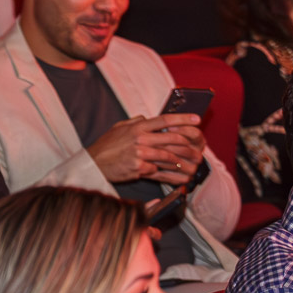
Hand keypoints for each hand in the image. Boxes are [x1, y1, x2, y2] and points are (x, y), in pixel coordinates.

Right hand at [86, 114, 203, 184]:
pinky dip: (171, 175)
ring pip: (169, 156)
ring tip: (193, 164)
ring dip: (183, 161)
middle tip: (199, 148)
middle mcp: (140, 139)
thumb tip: (147, 117)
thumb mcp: (118, 128)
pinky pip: (160, 171)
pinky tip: (180, 176)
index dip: (183, 119)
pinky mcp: (139, 169)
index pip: (165, 120)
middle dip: (189, 144)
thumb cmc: (105, 146)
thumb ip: (134, 121)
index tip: (197, 120)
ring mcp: (140, 154)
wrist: (93, 164)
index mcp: (137, 127)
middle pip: (172, 139)